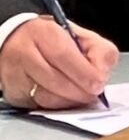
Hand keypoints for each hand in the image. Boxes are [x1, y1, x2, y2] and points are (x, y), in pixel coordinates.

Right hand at [0, 17, 117, 108]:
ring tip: (82, 94)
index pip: (64, 56)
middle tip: (94, 92)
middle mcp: (26, 54)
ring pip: (47, 97)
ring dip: (70, 100)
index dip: (84, 73)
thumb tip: (102, 73)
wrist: (15, 41)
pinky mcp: (14, 94)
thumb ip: (96, 50)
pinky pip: (39, 105)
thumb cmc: (52, 38)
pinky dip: (57, 105)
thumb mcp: (78, 33)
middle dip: (80, 90)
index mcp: (44, 33)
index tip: (99, 82)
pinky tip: (66, 97)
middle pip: (56, 79)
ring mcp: (16, 76)